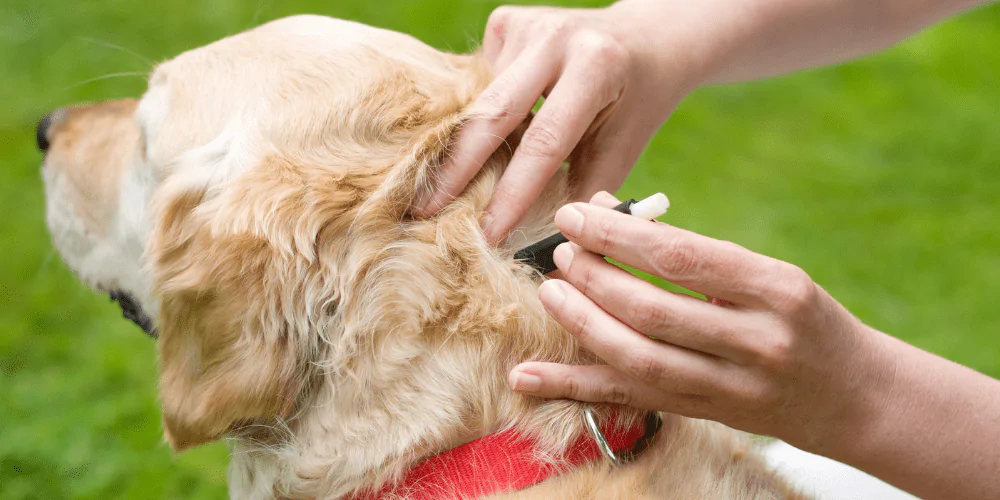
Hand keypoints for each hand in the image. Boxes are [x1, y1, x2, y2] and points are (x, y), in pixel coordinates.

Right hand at [411, 3, 699, 243]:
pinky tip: (495, 128)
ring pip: (481, 100)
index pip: (544, 142)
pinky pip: (481, 82)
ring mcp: (526, 24)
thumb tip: (542, 245)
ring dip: (468, 145)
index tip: (487, 234)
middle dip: (456, 169)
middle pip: (492, 113)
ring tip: (442, 186)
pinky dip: (483, 114)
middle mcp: (555, 38)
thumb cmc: (636, 103)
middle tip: (424, 211)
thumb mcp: (624, 147)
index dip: (512, 193)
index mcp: (595, 68)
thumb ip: (584, 190)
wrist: (645, 40)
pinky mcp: (506, 21)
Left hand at [508, 192, 897, 455]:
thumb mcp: (767, 275)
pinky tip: (527, 376)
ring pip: (640, 359)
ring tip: (550, 294)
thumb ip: (696, 255)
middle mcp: (759, 341)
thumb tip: (611, 217)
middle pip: (655, 311)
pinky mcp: (708, 415)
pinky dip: (574, 387)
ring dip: (583, 326)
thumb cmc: (801, 318)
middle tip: (561, 253)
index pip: (684, 258)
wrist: (853, 395)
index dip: (620, 236)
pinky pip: (632, 399)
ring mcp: (734, 387)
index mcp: (776, 289)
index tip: (576, 215)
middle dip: (596, 279)